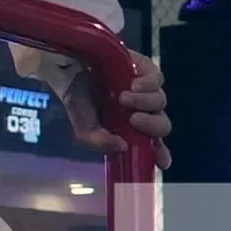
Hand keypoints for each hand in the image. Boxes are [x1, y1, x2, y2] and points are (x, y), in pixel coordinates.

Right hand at [53, 51, 172, 164]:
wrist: (68, 70)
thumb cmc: (79, 101)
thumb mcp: (85, 129)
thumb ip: (101, 142)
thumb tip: (123, 146)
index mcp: (132, 130)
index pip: (154, 146)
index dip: (161, 154)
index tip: (160, 161)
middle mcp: (143, 111)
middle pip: (162, 124)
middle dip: (152, 125)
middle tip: (134, 120)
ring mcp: (146, 90)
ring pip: (160, 101)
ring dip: (145, 102)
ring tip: (122, 97)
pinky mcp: (145, 69)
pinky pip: (156, 79)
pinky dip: (148, 84)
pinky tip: (133, 85)